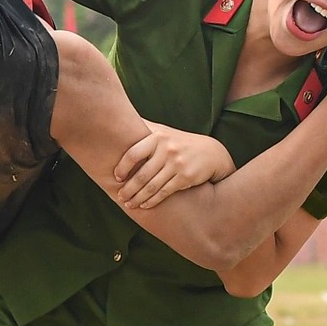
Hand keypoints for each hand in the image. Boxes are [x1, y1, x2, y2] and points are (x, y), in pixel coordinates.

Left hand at [113, 125, 235, 208]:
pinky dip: (152, 201)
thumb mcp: (163, 131)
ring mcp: (177, 164)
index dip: (122, 167)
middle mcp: (167, 149)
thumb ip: (143, 128)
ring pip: (152, 186)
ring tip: (128, 204)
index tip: (116, 177)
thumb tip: (116, 119)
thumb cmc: (178, 142)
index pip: (134, 154)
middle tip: (120, 196)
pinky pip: (164, 192)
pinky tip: (144, 205)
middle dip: (128, 189)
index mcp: (158, 137)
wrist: (210, 153)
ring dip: (137, 198)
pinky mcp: (185, 177)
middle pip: (141, 174)